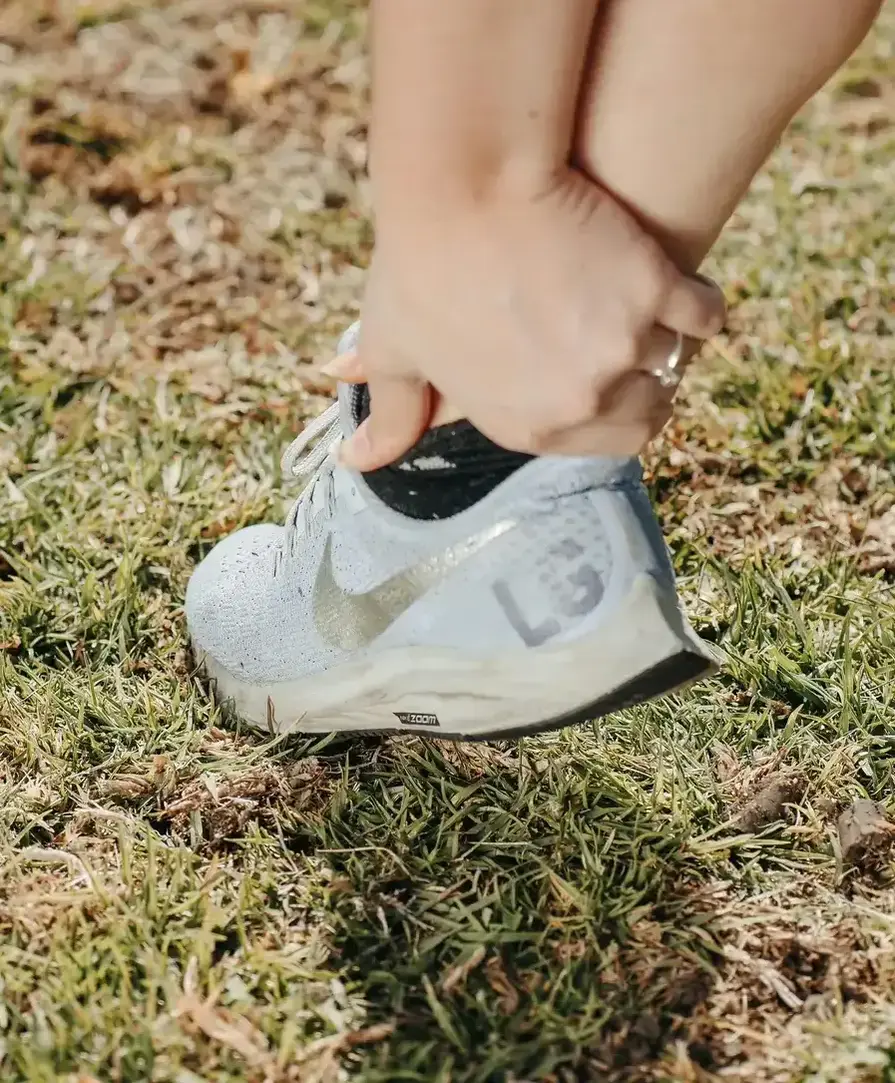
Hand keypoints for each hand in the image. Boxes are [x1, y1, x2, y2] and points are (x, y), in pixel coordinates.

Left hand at [340, 169, 724, 467]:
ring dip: (666, 344)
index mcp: (527, 426)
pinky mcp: (654, 289)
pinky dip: (702, 305)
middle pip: (646, 412)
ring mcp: (621, 348)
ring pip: (671, 362)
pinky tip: (689, 292)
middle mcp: (580, 400)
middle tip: (637, 356)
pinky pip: (703, 314)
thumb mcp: (396, 352)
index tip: (607, 385)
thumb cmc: (418, 268)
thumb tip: (357, 461)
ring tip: (655, 319)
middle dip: (645, 389)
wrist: (462, 184)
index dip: (607, 412)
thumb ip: (392, 415)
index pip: (599, 443)